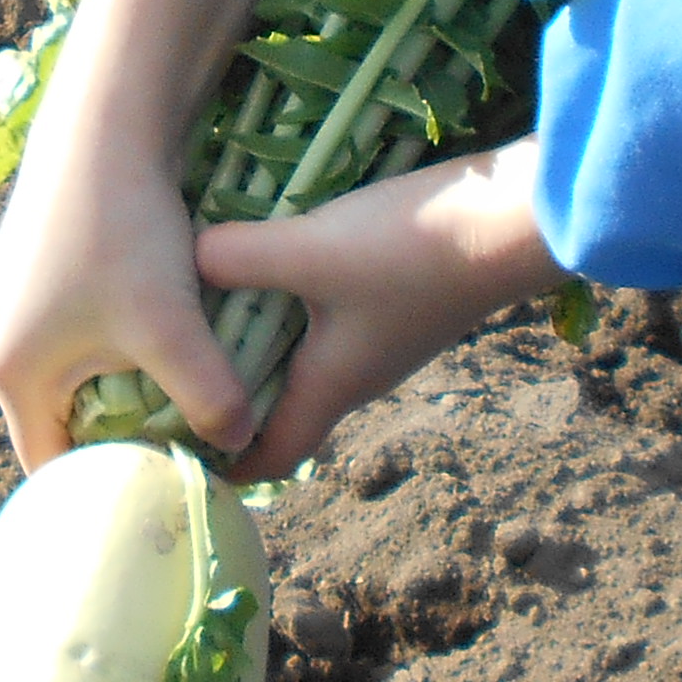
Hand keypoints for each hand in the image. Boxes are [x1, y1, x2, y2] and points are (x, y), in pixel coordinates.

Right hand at [0, 0, 281, 467]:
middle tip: (184, 447)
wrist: (104, 124)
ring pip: (74, 371)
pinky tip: (166, 330)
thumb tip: (240, 446)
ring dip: (123, 387)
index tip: (162, 490)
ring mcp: (13, 298)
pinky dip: (117, 344)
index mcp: (14, 373)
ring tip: (182, 393)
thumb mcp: (173, 328)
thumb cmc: (125, 233)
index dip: (106, 488)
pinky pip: (76, 330)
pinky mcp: (36, 262)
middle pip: (62, 420)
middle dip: (121, 438)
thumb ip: (209, 399)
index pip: (53, 467)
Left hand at [194, 140, 563, 480]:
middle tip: (165, 369)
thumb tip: (180, 262)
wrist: (515, 218)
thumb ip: (239, 257)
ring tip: (199, 313)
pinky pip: (324, 321)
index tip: (171, 449)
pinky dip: (286, 310)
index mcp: (332, 385)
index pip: (272, 455)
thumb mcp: (311, 251)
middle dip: (227, 397)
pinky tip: (263, 265)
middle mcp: (356, 374)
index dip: (224, 464)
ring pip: (302, 360)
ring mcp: (380, 337)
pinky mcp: (395, 299)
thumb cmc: (412, 251)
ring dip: (255, 346)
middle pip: (281, 407)